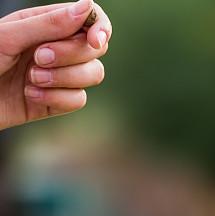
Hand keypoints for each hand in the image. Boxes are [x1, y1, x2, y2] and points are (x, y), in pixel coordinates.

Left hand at [0, 0, 111, 129]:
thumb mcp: (9, 37)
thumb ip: (49, 23)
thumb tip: (87, 6)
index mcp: (45, 24)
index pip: (90, 19)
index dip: (100, 28)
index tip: (94, 40)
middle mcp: (57, 48)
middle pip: (95, 50)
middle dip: (71, 56)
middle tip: (39, 58)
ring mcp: (59, 75)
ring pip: (93, 75)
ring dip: (64, 78)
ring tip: (32, 79)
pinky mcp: (57, 101)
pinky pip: (78, 100)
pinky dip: (56, 98)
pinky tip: (30, 95)